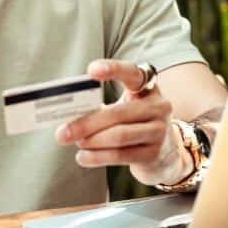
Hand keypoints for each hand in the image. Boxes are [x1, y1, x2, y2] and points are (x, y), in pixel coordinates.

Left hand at [55, 59, 193, 186]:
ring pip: (119, 135)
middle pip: (118, 113)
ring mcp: (159, 131)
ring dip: (91, 141)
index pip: (132, 73)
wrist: (165, 152)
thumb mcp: (124, 107)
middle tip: (62, 132)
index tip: (91, 70)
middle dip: (86, 123)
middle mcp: (158, 106)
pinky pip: (121, 155)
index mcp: (148, 87)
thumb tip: (69, 115)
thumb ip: (102, 106)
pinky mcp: (153, 154)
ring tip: (75, 142)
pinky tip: (83, 157)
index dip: (114, 69)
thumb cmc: (134, 123)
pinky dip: (98, 157)